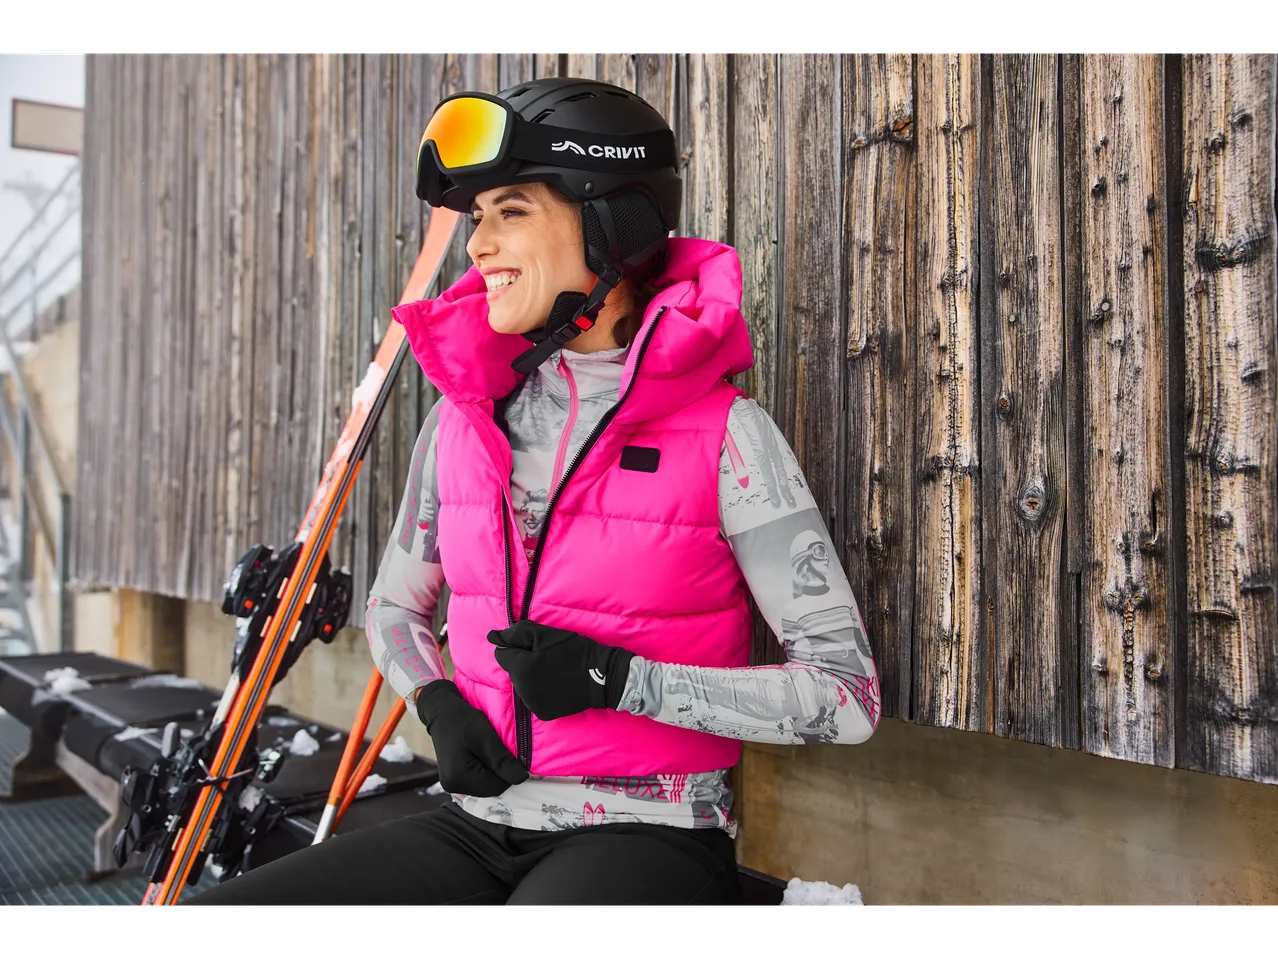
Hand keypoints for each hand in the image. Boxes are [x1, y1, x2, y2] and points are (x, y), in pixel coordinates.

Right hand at [415, 680, 527, 796]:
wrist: (441, 712)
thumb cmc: (462, 720)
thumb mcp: (485, 736)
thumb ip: (502, 760)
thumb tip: (522, 778)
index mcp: (459, 777)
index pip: (497, 787)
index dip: (509, 772)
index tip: (511, 754)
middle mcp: (452, 786)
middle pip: (490, 788)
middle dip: (500, 772)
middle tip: (498, 749)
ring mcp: (451, 784)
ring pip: (484, 785)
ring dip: (493, 771)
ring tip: (488, 750)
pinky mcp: (453, 779)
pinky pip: (476, 781)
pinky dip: (484, 770)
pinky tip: (482, 755)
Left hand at [488, 620, 634, 720]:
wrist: (602, 676)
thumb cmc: (574, 650)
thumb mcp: (546, 635)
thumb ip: (516, 634)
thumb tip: (492, 637)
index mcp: (521, 668)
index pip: (502, 654)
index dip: (517, 647)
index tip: (535, 646)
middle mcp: (522, 689)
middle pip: (512, 670)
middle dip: (524, 662)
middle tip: (547, 657)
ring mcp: (532, 704)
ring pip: (522, 684)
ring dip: (531, 676)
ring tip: (553, 670)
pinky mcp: (542, 713)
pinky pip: (532, 697)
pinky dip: (540, 690)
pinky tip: (555, 684)